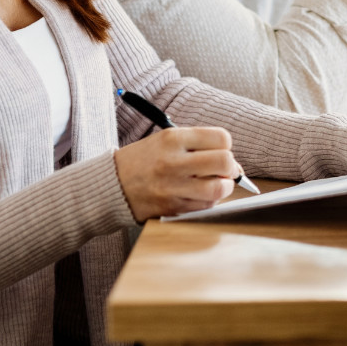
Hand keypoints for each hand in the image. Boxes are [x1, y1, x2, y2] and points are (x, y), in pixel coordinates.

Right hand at [112, 126, 239, 220]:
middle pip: (224, 162)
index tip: (222, 151)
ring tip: (217, 184)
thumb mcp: (166, 139)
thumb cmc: (144, 160)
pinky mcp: (172, 207)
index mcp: (173, 139)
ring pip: (218, 188)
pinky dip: (210, 201)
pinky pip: (205, 206)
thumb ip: (198, 145)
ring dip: (224, 187)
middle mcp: (173, 161)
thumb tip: (234, 163)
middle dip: (231, 167)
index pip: (220, 138)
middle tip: (226, 170)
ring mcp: (172, 186)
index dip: (227, 146)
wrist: (113, 184)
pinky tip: (202, 195)